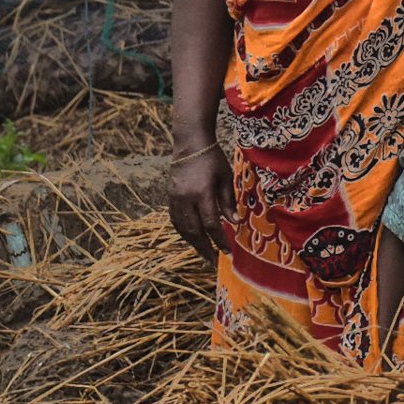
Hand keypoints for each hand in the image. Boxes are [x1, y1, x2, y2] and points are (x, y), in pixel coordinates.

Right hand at [167, 146, 231, 263]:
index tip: (227, 251)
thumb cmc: (213, 159)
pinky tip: (191, 238)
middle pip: (194, 231)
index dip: (219, 240)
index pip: (211, 224)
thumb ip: (228, 202)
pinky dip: (183, 231)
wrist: (189, 143)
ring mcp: (175, 198)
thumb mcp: (225, 178)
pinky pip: (175, 220)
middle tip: (212, 260)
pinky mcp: (170, 196)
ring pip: (182, 227)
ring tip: (203, 252)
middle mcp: (185, 199)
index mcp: (202, 193)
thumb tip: (234, 223)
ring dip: (193, 242)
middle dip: (204, 248)